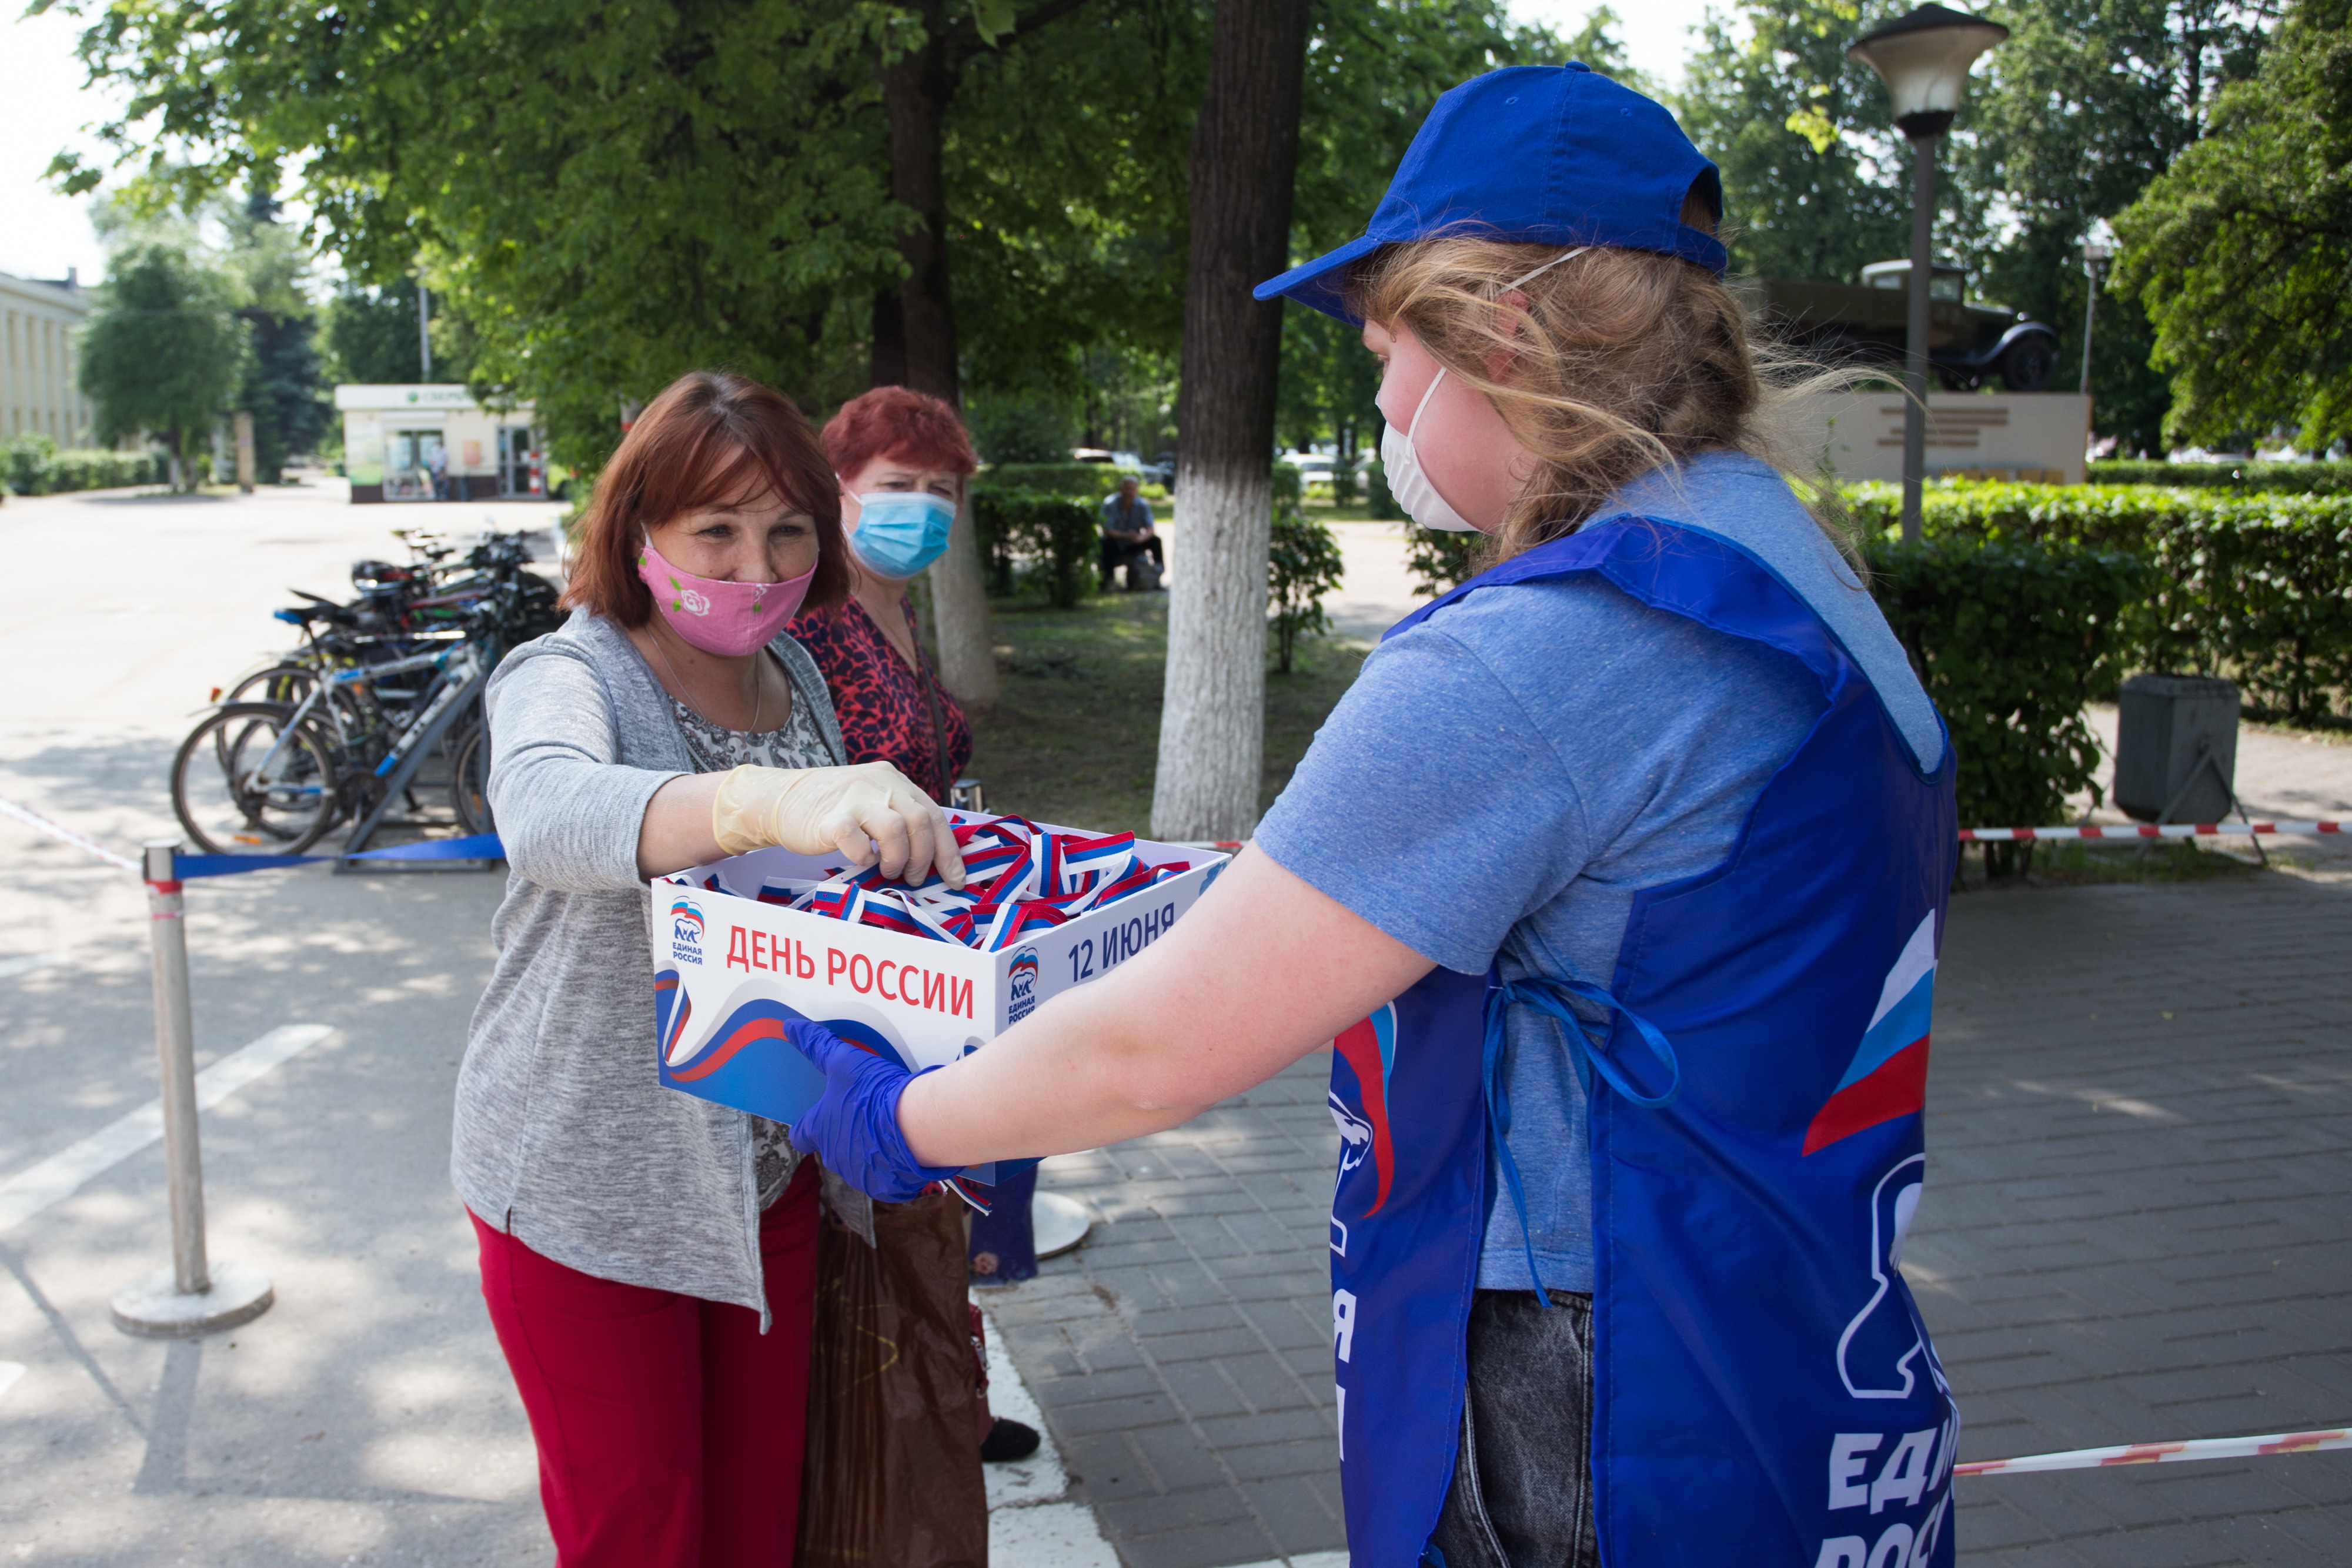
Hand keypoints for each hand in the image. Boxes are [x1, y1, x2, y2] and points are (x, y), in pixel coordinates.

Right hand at [710, 761, 965, 885]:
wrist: (779, 799)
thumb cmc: (830, 808)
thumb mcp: (872, 801)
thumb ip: (899, 817)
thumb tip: (933, 858)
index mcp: (893, 780)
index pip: (934, 814)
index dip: (948, 851)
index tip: (955, 879)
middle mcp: (878, 783)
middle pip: (920, 822)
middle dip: (924, 858)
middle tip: (912, 878)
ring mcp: (854, 797)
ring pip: (897, 829)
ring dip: (898, 859)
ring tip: (888, 871)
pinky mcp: (830, 817)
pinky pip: (857, 841)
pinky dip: (864, 858)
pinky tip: (861, 861)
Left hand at [784, 1018, 963, 1200]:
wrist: (918, 1124)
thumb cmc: (875, 1094)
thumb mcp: (844, 1062)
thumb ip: (817, 1046)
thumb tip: (790, 1028)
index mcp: (820, 1130)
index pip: (800, 1135)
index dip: (807, 1127)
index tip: (816, 1119)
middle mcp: (834, 1157)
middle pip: (833, 1148)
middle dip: (847, 1134)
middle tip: (868, 1115)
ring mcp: (860, 1175)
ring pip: (859, 1162)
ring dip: (870, 1149)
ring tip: (891, 1127)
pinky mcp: (886, 1188)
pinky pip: (885, 1176)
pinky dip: (893, 1164)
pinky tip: (906, 1146)